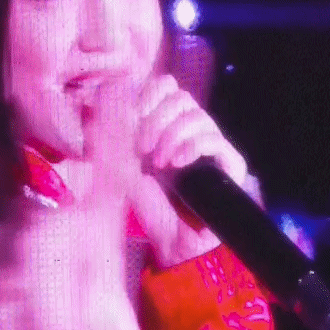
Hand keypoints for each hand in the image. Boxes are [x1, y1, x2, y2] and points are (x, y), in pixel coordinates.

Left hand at [132, 74, 247, 263]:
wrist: (172, 242)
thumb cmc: (147, 205)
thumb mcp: (122, 167)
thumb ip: (115, 137)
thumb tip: (99, 103)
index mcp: (168, 123)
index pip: (165, 86)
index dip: (147, 95)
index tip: (131, 116)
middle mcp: (192, 129)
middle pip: (180, 96)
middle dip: (155, 118)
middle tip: (141, 147)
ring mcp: (212, 145)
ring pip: (196, 115)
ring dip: (171, 135)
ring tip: (159, 162)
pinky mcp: (230, 163)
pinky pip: (214, 139)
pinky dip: (192, 146)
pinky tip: (177, 163)